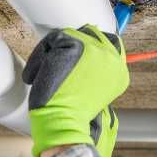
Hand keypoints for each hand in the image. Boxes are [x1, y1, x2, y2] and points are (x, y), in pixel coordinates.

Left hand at [22, 24, 128, 156]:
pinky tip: (38, 78)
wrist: (64, 123)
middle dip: (68, 47)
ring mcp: (94, 49)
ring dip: (51, 56)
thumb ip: (92, 71)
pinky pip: (51, 42)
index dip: (88, 45)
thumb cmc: (73, 114)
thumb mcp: (90, 92)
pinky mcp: (74, 46)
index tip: (74, 58)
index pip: (109, 42)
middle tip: (55, 68)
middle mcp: (111, 56)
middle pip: (86, 33)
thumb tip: (79, 57)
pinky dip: (39, 60)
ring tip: (48, 79)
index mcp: (119, 70)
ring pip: (65, 37)